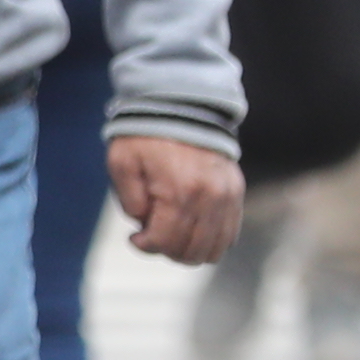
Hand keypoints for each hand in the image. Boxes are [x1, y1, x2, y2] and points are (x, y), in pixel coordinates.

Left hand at [107, 135, 246, 267]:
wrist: (182, 108)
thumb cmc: (145, 137)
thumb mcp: (122, 164)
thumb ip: (129, 200)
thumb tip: (144, 225)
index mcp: (178, 191)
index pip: (164, 242)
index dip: (144, 246)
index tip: (134, 237)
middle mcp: (209, 198)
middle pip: (191, 251)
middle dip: (166, 250)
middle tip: (153, 234)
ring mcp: (227, 196)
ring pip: (214, 249)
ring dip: (189, 251)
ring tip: (172, 234)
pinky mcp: (237, 193)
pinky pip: (230, 234)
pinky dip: (211, 241)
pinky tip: (192, 230)